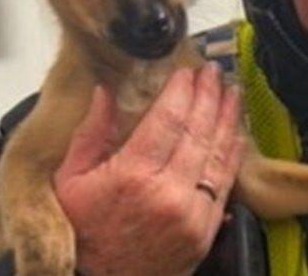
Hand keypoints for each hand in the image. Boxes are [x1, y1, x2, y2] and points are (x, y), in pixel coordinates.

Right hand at [54, 64, 243, 274]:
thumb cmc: (84, 234)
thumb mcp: (70, 182)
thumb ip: (90, 134)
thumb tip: (104, 92)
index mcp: (133, 176)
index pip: (167, 120)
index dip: (181, 92)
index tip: (187, 72)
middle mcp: (168, 193)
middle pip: (198, 131)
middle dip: (208, 96)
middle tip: (213, 72)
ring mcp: (192, 212)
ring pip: (217, 154)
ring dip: (228, 118)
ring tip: (232, 92)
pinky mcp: (205, 229)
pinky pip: (225, 183)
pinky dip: (233, 153)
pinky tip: (237, 132)